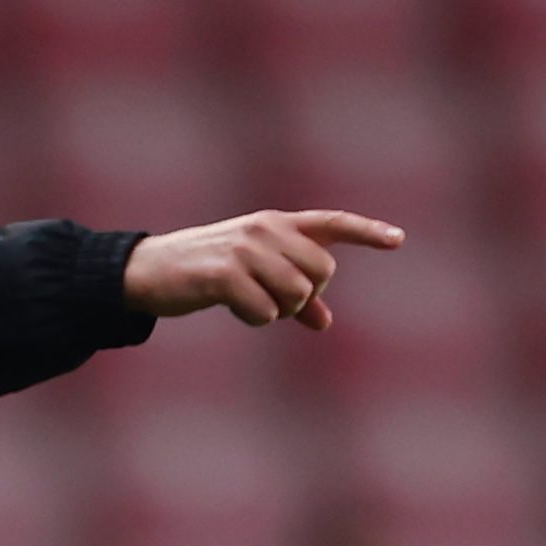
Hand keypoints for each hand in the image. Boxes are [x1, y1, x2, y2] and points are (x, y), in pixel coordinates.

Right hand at [122, 209, 404, 330]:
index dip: (367, 231)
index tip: (399, 241)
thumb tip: (324, 322)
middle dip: (304, 297)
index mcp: (275, 223)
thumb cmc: (202, 273)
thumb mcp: (250, 276)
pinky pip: (265, 312)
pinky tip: (231, 307)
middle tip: (271, 299)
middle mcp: (265, 229)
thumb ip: (290, 293)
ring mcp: (245, 250)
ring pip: (296, 295)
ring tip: (246, 302)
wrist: (147, 271)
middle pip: (321, 273)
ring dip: (276, 312)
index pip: (331, 223)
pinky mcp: (225, 274)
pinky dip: (254, 319)